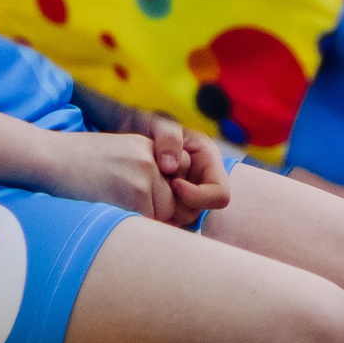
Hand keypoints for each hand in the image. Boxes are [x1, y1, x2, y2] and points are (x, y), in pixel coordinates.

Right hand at [32, 128, 179, 219]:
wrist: (47, 159)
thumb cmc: (73, 166)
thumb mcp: (114, 159)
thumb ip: (139, 175)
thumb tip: (164, 211)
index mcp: (146, 148)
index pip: (173, 185)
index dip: (159, 203)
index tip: (137, 209)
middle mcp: (151, 159)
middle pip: (171, 203)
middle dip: (152, 215)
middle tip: (119, 213)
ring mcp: (146, 174)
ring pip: (161, 216)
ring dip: (140, 223)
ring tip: (109, 212)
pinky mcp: (136, 193)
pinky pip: (147, 223)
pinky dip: (129, 229)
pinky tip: (105, 217)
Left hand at [124, 110, 230, 227]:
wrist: (123, 132)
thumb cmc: (144, 123)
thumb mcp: (158, 122)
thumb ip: (168, 138)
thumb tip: (171, 167)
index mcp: (208, 159)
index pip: (219, 195)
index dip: (198, 196)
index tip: (173, 185)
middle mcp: (200, 180)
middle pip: (198, 211)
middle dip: (176, 204)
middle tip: (154, 188)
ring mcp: (183, 193)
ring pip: (181, 219)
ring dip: (163, 209)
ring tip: (146, 190)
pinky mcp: (166, 203)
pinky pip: (165, 220)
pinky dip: (153, 215)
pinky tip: (140, 201)